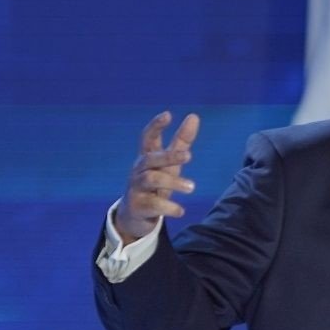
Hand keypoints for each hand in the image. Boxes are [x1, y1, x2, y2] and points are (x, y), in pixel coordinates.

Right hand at [114, 111, 199, 243]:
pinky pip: (153, 205)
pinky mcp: (138, 206)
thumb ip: (181, 142)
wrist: (135, 215)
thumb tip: (194, 116)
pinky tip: (181, 211)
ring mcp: (136, 188)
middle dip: (169, 156)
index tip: (168, 114)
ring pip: (151, 179)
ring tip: (192, 187)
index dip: (156, 126)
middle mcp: (139, 170)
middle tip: (190, 156)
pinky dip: (169, 207)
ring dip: (173, 182)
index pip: (148, 138)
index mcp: (147, 157)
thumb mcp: (169, 163)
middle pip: (150, 158)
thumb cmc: (156, 183)